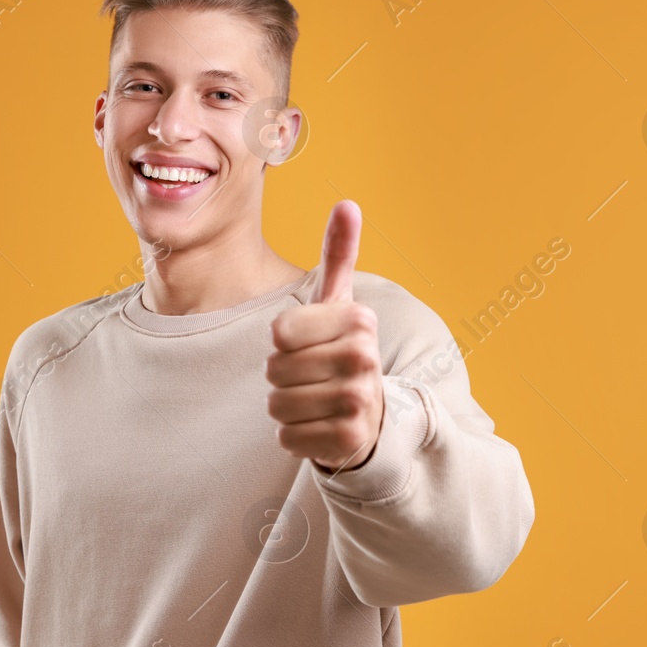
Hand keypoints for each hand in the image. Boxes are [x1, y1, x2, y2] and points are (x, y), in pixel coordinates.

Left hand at [266, 199, 384, 471]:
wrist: (373, 417)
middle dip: (282, 377)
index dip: (283, 343)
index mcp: (358, 320)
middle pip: (274, 370)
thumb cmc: (341, 352)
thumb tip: (347, 204)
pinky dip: (293, 436)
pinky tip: (318, 428)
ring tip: (314, 402)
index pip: (278, 333)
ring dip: (285, 408)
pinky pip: (286, 438)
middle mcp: (364, 359)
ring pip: (276, 405)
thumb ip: (338, 255)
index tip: (309, 344)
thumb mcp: (339, 304)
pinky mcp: (348, 441)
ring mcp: (359, 402)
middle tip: (312, 378)